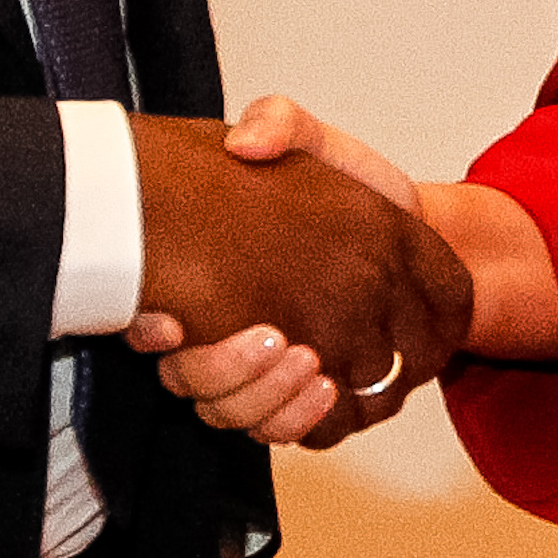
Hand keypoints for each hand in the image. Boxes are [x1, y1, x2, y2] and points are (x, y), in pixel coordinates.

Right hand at [125, 98, 463, 447]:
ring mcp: (258, 371)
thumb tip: (245, 140)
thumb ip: (279, 124)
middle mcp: (217, 330)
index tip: (172, 323)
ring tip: (313, 365)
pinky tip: (329, 389)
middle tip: (271, 339)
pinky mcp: (301, 396)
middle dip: (223, 372)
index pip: (148, 315)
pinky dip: (303, 421)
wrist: (410, 234)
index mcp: (204, 273)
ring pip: (235, 416)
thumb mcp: (314, 142)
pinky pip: (287, 434)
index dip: (147, 329)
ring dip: (268, 400)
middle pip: (190, 382)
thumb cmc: (346, 188)